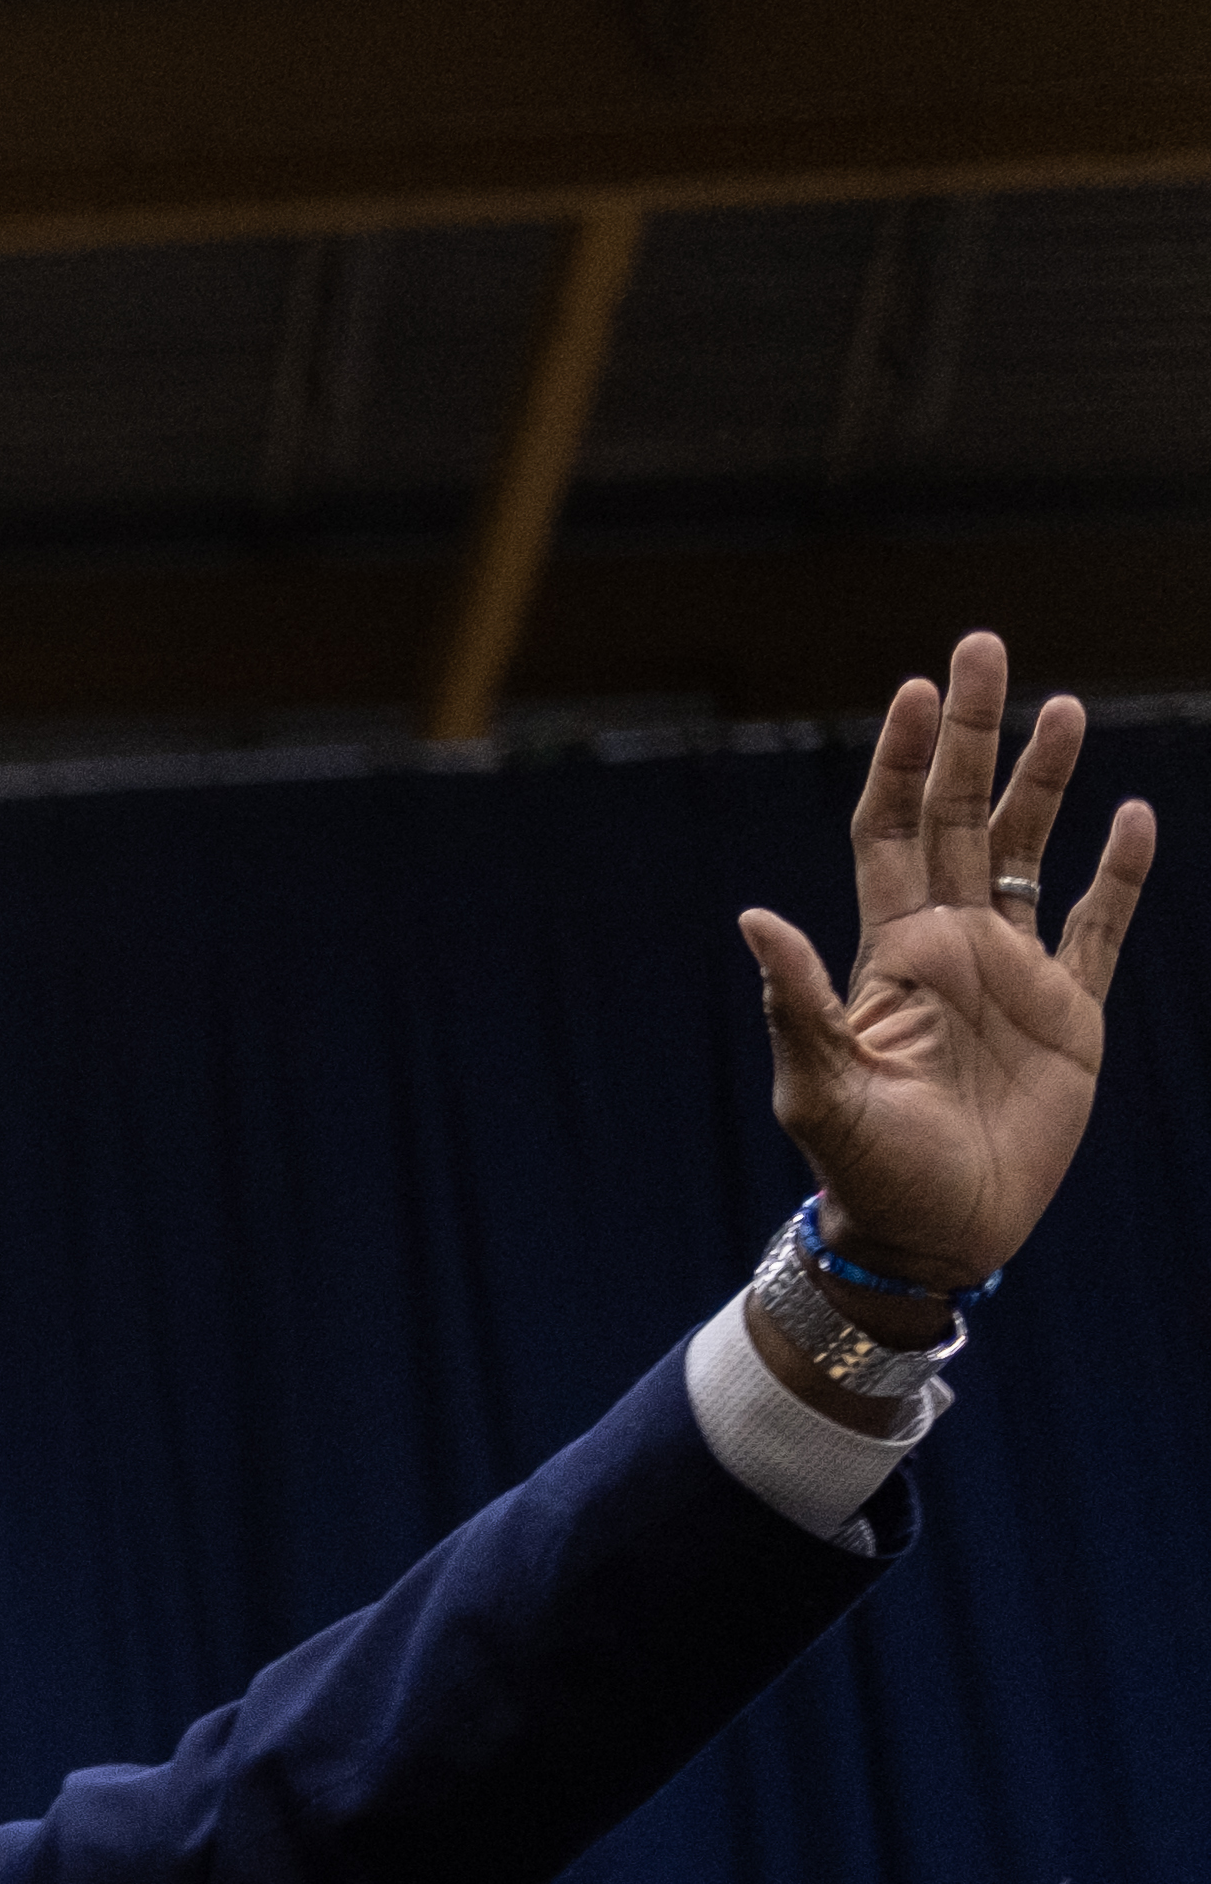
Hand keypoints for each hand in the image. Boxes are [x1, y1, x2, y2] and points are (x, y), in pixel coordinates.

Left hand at [745, 632, 1143, 1296]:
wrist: (933, 1237)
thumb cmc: (862, 1171)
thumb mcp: (820, 1088)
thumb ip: (796, 1003)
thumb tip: (751, 916)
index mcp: (891, 952)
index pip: (893, 828)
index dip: (904, 761)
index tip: (918, 691)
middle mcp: (952, 945)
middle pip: (964, 814)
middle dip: (975, 735)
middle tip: (984, 647)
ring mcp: (1014, 973)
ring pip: (1032, 851)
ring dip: (1047, 781)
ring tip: (1066, 704)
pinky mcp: (1070, 1013)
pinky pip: (1098, 924)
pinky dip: (1119, 871)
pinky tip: (1131, 816)